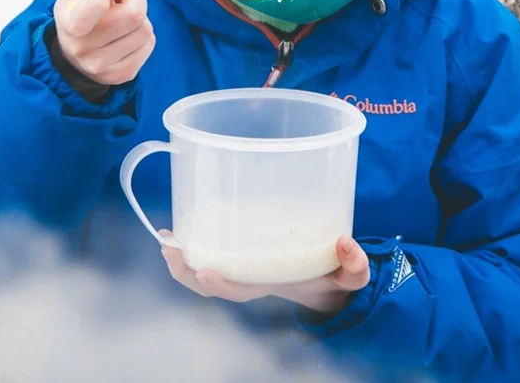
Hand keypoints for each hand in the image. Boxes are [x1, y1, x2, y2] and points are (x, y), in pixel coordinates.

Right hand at [53, 0, 154, 86]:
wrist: (75, 53)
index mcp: (69, 22)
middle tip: (122, 1)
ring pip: (145, 30)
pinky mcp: (122, 75)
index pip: (96, 5)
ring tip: (123, 20)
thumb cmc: (81, 10)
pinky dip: (143, 35)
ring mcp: (102, 66)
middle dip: (135, 0)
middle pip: (134, 15)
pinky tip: (127, 35)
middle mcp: (82, 48)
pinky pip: (149, 44)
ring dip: (140, 19)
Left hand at [161, 234, 370, 314]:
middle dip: (186, 272)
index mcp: (272, 284)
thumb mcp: (351, 276)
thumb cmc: (334, 276)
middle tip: (169, 248)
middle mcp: (252, 279)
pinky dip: (195, 244)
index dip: (221, 284)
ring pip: (205, 271)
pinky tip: (182, 228)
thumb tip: (344, 243)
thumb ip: (354, 265)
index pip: (242, 290)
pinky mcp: (242, 253)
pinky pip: (212, 253)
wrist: (329, 281)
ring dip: (182, 260)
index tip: (204, 272)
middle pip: (211, 284)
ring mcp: (244, 268)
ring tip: (166, 239)